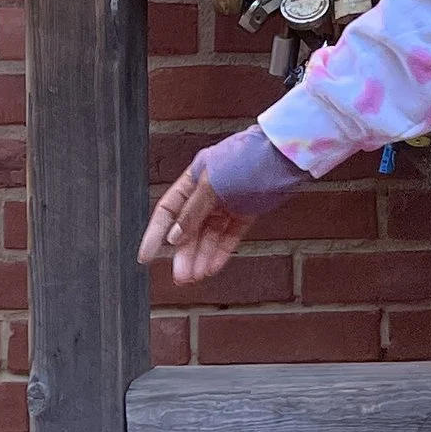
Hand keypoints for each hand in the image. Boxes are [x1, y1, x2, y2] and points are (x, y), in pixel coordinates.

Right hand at [139, 160, 254, 287]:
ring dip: (201, 256)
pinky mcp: (246, 212)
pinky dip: (221, 252)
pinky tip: (212, 266)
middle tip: (181, 275)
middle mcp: (208, 192)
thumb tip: (174, 236)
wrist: (284, 154)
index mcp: (194, 178)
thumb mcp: (213, 183)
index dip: (155, 234)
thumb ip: (193, 211)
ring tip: (195, 276)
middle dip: (184, 253)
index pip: (168, 210)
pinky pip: (229, 236)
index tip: (147, 256)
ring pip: (209, 235)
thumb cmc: (248, 156)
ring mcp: (227, 202)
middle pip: (190, 228)